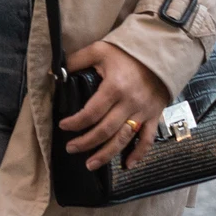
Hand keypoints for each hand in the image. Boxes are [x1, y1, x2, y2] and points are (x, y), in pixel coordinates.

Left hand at [59, 41, 169, 170]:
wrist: (161, 51)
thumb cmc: (127, 51)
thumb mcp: (99, 50)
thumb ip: (76, 60)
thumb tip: (54, 72)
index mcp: (114, 87)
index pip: (91, 112)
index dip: (76, 122)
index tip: (63, 126)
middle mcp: (129, 103)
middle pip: (105, 130)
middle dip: (86, 142)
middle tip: (71, 148)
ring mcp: (143, 112)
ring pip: (124, 139)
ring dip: (107, 154)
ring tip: (90, 164)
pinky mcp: (154, 116)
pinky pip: (147, 139)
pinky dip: (139, 154)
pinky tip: (127, 165)